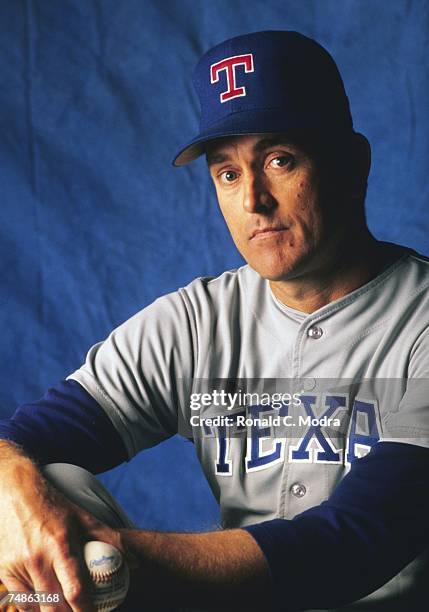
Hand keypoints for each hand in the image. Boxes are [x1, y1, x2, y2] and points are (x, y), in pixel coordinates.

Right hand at [0, 442, 125, 611]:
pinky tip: (47, 605)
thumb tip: (132, 558)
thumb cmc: (52, 505)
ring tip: (66, 609)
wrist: (16, 493)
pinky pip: (21, 601)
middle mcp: (38, 559)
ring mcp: (18, 567)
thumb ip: (107, 538)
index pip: (75, 591)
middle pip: (55, 607)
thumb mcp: (82, 517)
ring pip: (37, 608)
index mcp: (61, 545)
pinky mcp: (4, 571)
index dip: (86, 611)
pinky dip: (34, 608)